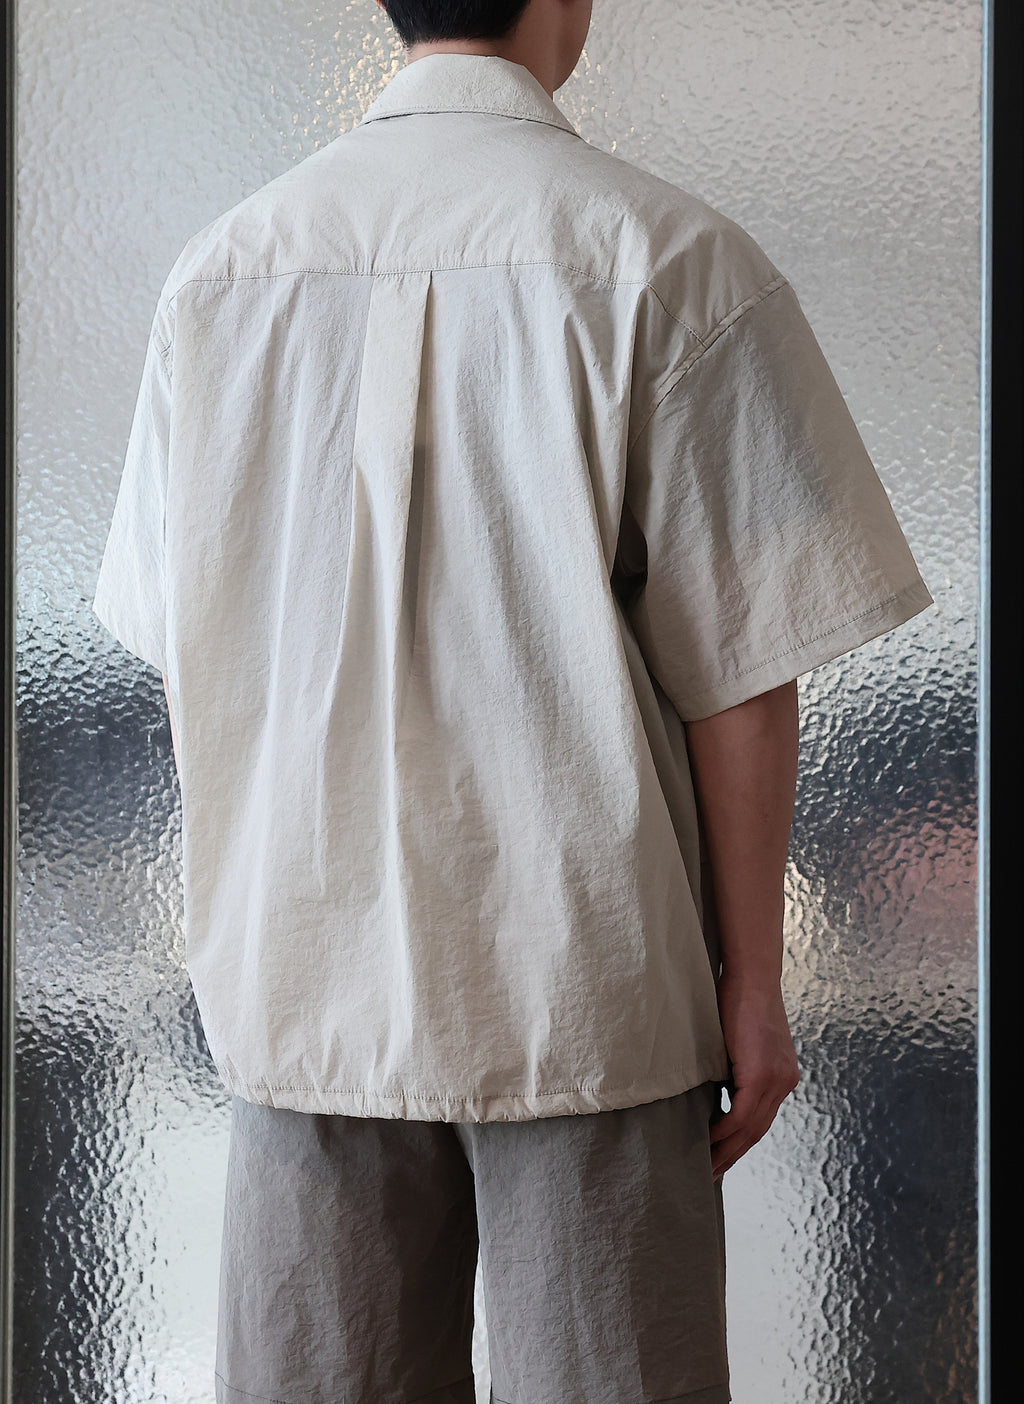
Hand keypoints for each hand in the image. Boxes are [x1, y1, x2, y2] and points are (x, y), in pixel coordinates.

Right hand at [709, 970, 799, 1178]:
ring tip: (705, 1167)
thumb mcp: (739, 1042)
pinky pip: (741, 1113)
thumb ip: (734, 1067)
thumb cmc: (737, 1000)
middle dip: (731, 1155)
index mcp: (782, 1077)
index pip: (760, 1121)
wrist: (751, 976)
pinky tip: (707, 1140)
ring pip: (750, 1128)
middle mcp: (784, 1083)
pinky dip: (723, 1129)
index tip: (719, 1159)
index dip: (739, 1143)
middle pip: (756, 1132)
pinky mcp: (763, 1073)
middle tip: (710, 1175)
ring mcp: (776, 1079)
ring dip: (726, 1149)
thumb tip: (712, 1089)